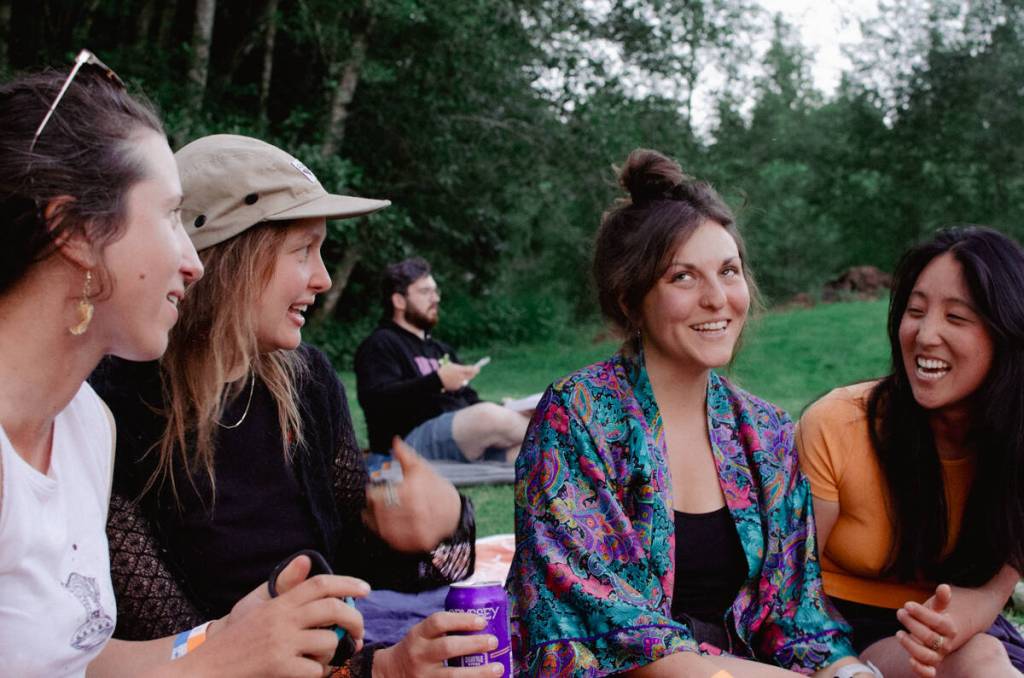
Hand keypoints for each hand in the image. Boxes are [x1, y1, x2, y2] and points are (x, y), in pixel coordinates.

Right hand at [192, 555, 369, 675]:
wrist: (205, 669)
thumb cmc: (234, 640)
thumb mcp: (256, 608)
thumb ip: (284, 587)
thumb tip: (306, 559)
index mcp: (278, 603)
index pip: (320, 584)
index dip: (347, 583)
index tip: (366, 590)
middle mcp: (281, 619)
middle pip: (333, 609)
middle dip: (355, 619)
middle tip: (359, 632)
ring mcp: (280, 643)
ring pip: (329, 642)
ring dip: (334, 653)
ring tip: (326, 658)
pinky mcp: (278, 667)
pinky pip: (316, 670)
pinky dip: (319, 673)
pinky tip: (310, 673)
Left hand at [363, 437, 461, 552]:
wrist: (456, 514)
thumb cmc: (436, 489)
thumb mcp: (422, 469)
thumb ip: (405, 455)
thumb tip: (394, 440)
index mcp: (410, 491)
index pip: (375, 496)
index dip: (372, 493)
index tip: (373, 491)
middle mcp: (411, 512)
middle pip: (376, 511)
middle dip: (373, 506)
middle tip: (375, 503)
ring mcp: (413, 530)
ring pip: (381, 526)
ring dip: (376, 520)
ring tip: (378, 515)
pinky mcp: (414, 543)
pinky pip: (391, 540)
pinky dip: (385, 533)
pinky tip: (387, 526)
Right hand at [371, 612, 503, 676]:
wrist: (391, 673)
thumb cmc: (416, 649)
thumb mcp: (421, 634)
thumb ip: (444, 629)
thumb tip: (482, 624)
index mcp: (418, 634)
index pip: (438, 622)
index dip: (461, 620)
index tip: (482, 621)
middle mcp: (420, 654)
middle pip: (447, 648)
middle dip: (474, 644)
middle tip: (494, 642)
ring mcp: (424, 676)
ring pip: (452, 676)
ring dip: (479, 673)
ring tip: (498, 668)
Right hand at [438, 362, 478, 391]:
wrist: (437, 379)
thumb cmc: (444, 370)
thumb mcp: (451, 365)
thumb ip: (461, 368)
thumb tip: (470, 369)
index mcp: (460, 370)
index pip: (472, 370)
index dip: (476, 369)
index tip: (478, 368)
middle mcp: (461, 377)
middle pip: (471, 376)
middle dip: (473, 373)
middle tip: (473, 371)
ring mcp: (459, 383)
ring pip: (465, 380)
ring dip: (464, 378)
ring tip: (455, 376)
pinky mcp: (457, 388)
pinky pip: (460, 384)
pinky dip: (458, 382)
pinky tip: (452, 380)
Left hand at [896, 584, 957, 677]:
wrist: (939, 634)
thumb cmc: (934, 618)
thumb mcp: (937, 607)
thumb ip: (941, 599)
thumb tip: (944, 587)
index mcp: (949, 628)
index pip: (936, 622)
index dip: (921, 613)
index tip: (907, 604)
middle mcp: (945, 644)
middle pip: (929, 637)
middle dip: (912, 625)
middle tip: (900, 613)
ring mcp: (938, 656)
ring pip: (927, 656)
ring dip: (911, 645)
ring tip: (899, 633)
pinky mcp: (929, 665)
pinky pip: (928, 673)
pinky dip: (921, 670)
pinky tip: (909, 660)